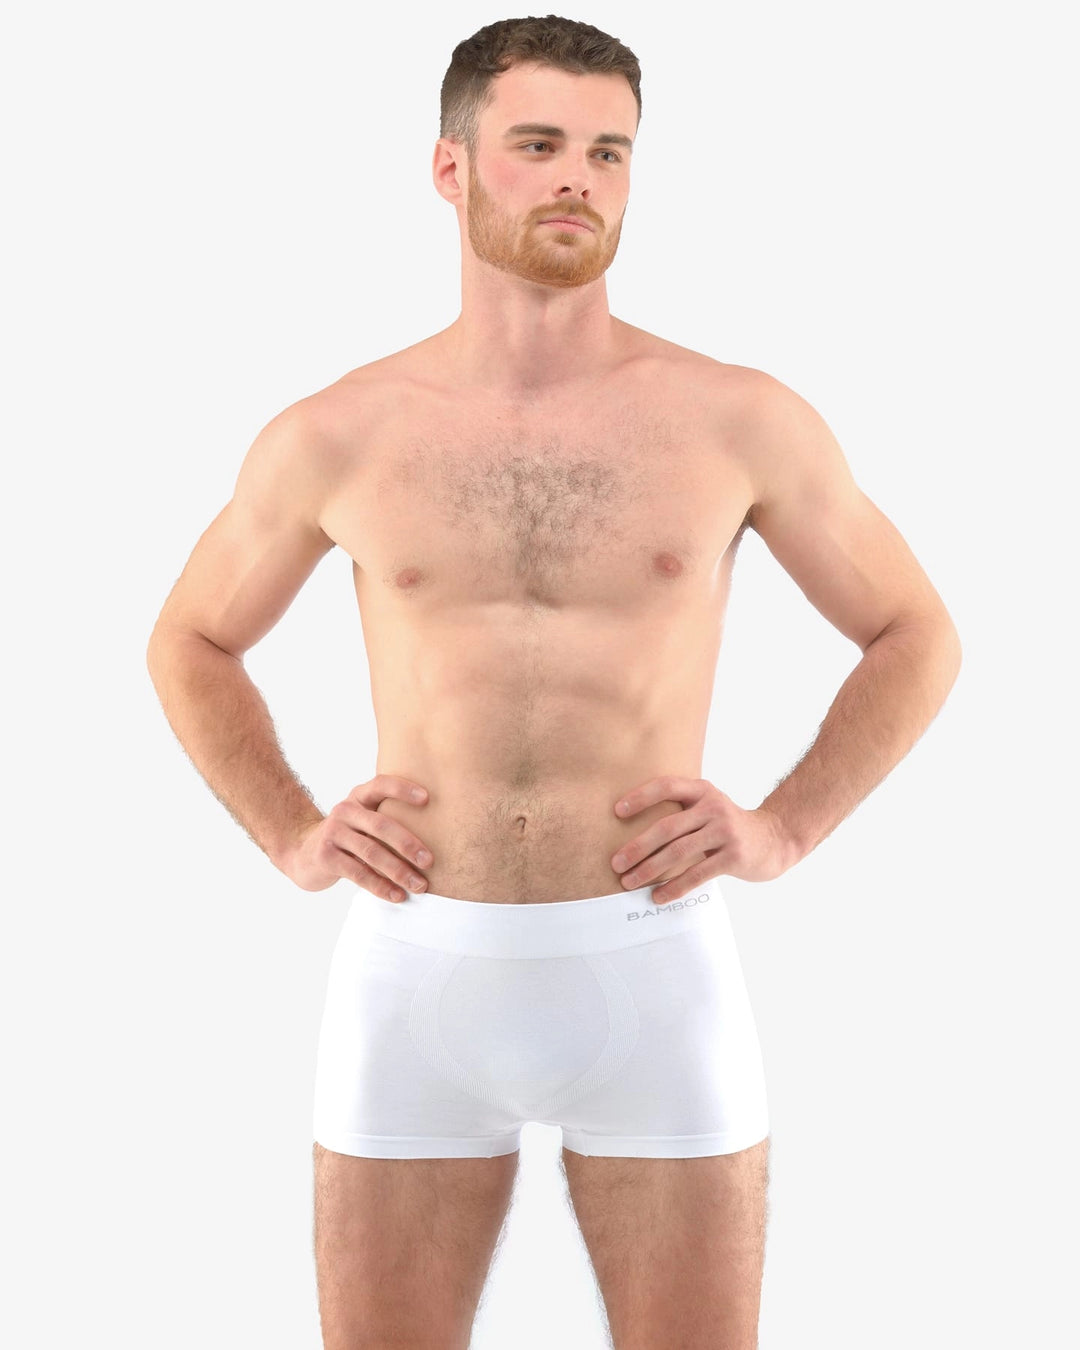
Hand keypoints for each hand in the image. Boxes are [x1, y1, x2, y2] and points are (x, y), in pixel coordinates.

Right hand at [278, 775, 434, 900]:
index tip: (428, 799)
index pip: (380, 785)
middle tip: (429, 861)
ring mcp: (333, 833)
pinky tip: (397, 896)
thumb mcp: (363, 822)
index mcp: (358, 797)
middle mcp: (344, 810)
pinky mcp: (326, 856)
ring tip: (419, 886)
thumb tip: (433, 840)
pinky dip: (381, 886)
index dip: (403, 789)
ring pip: (371, 853)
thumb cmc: (348, 838)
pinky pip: (358, 873)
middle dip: (408, 844)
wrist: (303, 853)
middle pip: (381, 825)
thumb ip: (387, 821)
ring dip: (399, 871)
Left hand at [610, 776, 795, 902]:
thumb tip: (632, 831)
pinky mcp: (734, 856)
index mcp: (703, 791)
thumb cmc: (728, 826)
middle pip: (667, 827)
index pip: (667, 786)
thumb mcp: (708, 807)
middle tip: (616, 863)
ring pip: (679, 852)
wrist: (775, 840)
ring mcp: (725, 831)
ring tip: (629, 882)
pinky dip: (675, 887)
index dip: (641, 797)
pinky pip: (697, 874)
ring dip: (649, 870)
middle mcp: (713, 807)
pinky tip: (658, 896)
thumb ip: (681, 811)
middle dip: (637, 847)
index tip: (617, 812)